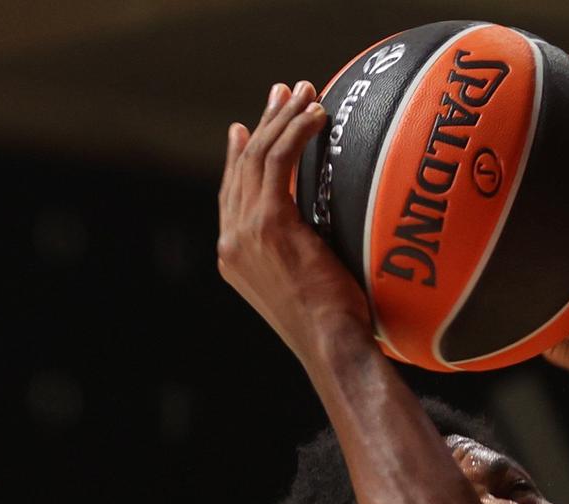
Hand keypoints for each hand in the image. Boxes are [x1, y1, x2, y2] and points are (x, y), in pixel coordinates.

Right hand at [216, 82, 372, 362]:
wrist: (332, 345)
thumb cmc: (337, 329)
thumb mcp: (310, 289)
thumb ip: (303, 257)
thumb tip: (327, 242)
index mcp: (235, 258)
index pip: (231, 194)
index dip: (238, 157)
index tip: (244, 129)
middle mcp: (232, 240)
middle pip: (243, 166)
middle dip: (263, 124)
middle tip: (283, 93)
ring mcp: (245, 230)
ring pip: (258, 156)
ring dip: (282, 119)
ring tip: (304, 92)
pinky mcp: (269, 222)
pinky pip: (278, 160)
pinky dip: (296, 132)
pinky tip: (316, 115)